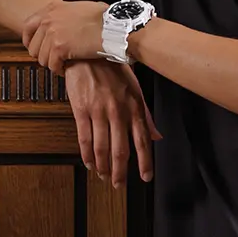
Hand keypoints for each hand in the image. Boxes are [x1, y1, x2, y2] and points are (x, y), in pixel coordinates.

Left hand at [23, 0, 108, 74]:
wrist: (115, 27)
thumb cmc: (105, 18)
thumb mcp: (80, 8)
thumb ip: (65, 14)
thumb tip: (63, 21)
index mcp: (52, 8)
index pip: (28, 25)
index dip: (29, 40)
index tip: (33, 47)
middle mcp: (48, 20)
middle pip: (33, 46)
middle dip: (43, 55)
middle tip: (53, 59)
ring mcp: (52, 34)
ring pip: (42, 58)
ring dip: (52, 64)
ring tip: (63, 64)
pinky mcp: (59, 48)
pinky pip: (52, 65)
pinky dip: (59, 70)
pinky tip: (67, 69)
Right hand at [64, 60, 161, 187]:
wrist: (88, 52)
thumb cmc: (112, 67)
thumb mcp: (135, 89)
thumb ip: (145, 116)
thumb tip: (156, 136)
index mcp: (134, 106)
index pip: (142, 140)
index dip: (144, 162)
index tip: (145, 177)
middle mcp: (118, 111)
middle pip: (120, 149)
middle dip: (120, 171)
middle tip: (119, 184)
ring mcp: (98, 111)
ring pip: (102, 147)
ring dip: (102, 165)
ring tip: (103, 176)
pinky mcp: (81, 109)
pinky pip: (84, 137)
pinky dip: (86, 153)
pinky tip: (88, 162)